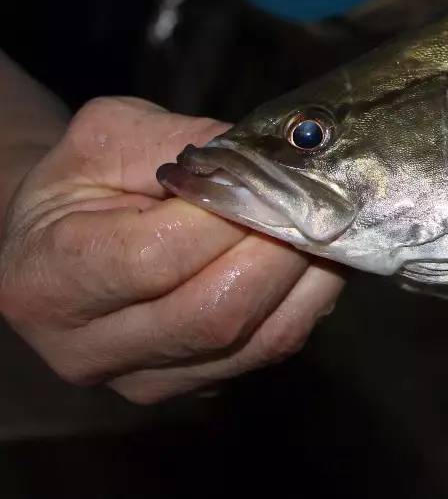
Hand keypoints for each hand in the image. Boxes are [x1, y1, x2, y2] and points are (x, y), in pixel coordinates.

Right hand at [0, 97, 344, 402]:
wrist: (61, 241)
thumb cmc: (84, 180)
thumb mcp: (111, 135)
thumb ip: (184, 142)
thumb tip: (269, 158)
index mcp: (48, 280)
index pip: (156, 259)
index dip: (226, 216)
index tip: (266, 176)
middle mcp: (88, 351)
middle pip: (215, 314)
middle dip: (279, 248)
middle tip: (312, 198)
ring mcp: (145, 381)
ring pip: (257, 341)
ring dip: (308, 275)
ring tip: (324, 222)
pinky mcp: (195, 387)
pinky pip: (273, 348)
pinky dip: (310, 297)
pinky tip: (314, 254)